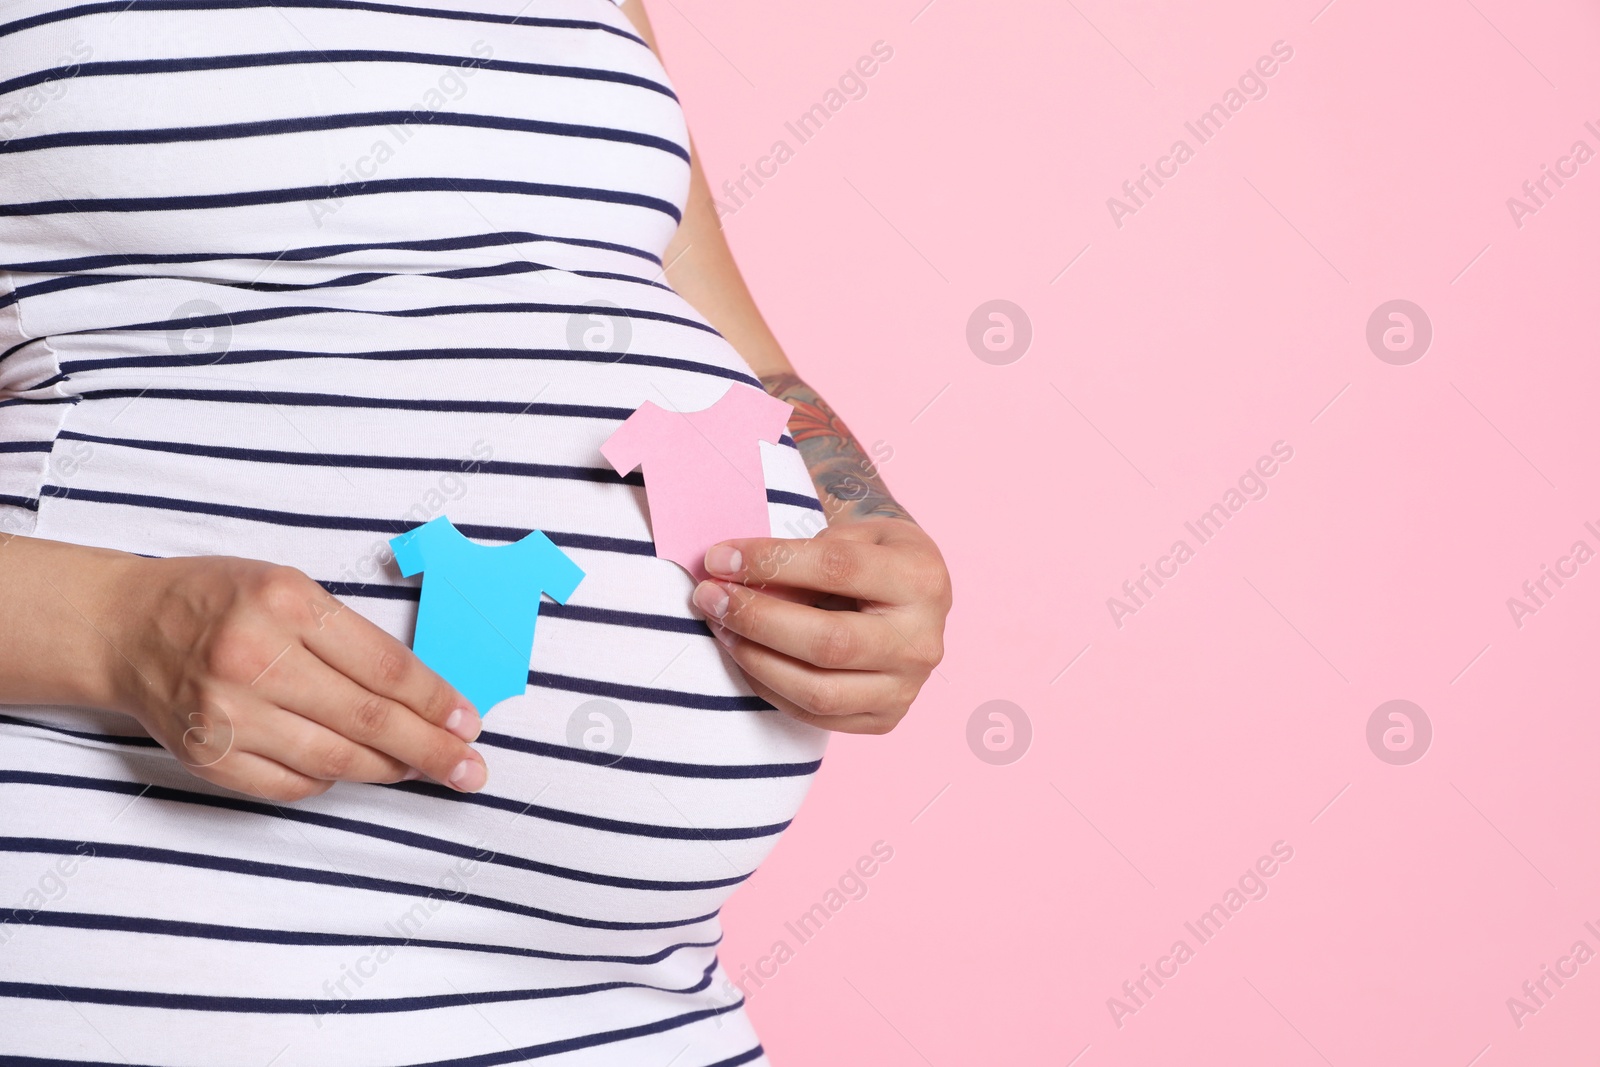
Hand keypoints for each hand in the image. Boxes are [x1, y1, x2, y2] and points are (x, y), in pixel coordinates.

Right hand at [106, 555, 487, 801]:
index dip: (435, 701)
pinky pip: (291, 785)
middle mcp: (255, 659)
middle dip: (432, 750)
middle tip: (471, 769)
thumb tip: (426, 697)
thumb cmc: (221, 602)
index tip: (469, 721)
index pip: (384, 666)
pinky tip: (355, 770)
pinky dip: (332, 781)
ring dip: (391, 770)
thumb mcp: (291, 589)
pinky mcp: (207, 757)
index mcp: (287, 604)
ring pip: (335, 761)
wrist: (125, 628)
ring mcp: (227, 714)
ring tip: (424, 770)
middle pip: (368, 719)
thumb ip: (352, 639)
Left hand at [690, 518, 950, 733]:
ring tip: (721, 627)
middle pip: (828, 641)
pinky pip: (814, 715)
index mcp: (920, 580)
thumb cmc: (874, 557)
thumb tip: (731, 575)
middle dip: (756, 619)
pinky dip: (769, 686)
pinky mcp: (884, 719)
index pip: (836, 569)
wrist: (915, 599)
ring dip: (754, 659)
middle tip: (710, 597)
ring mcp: (906, 688)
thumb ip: (803, 553)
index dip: (771, 562)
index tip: (720, 558)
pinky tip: (745, 655)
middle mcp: (921, 641)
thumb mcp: (852, 534)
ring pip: (817, 690)